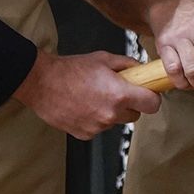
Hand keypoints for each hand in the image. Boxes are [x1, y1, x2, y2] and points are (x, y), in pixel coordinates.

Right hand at [13, 50, 161, 139]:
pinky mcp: (85, 134)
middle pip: (135, 116)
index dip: (152, 99)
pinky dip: (96, 119)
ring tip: (94, 96)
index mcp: (119, 94)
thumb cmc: (70, 69)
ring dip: (111, 112)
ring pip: (116, 121)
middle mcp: (110, 114)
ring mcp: (97, 127)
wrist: (41, 83)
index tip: (149, 94)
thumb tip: (141, 69)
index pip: (152, 105)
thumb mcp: (103, 59)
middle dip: (130, 105)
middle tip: (117, 92)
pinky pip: (99, 128)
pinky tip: (84, 106)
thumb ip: (127, 65)